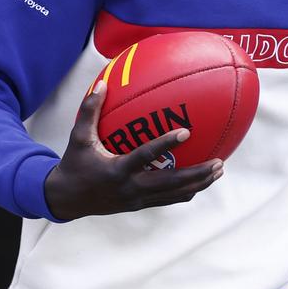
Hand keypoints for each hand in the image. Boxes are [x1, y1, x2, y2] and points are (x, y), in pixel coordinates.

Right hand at [43, 80, 222, 220]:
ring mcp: (137, 199)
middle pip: (172, 183)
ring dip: (199, 184)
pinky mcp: (139, 205)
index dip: (166, 144)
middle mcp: (131, 187)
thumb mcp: (78, 137)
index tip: (186, 131)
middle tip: (219, 162)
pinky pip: (168, 199)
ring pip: (175, 194)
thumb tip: (103, 83)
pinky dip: (186, 191)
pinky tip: (199, 182)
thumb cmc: (74, 163)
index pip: (145, 155)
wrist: (67, 199)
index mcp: (117, 169)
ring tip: (218, 171)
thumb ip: (90, 110)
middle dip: (198, 174)